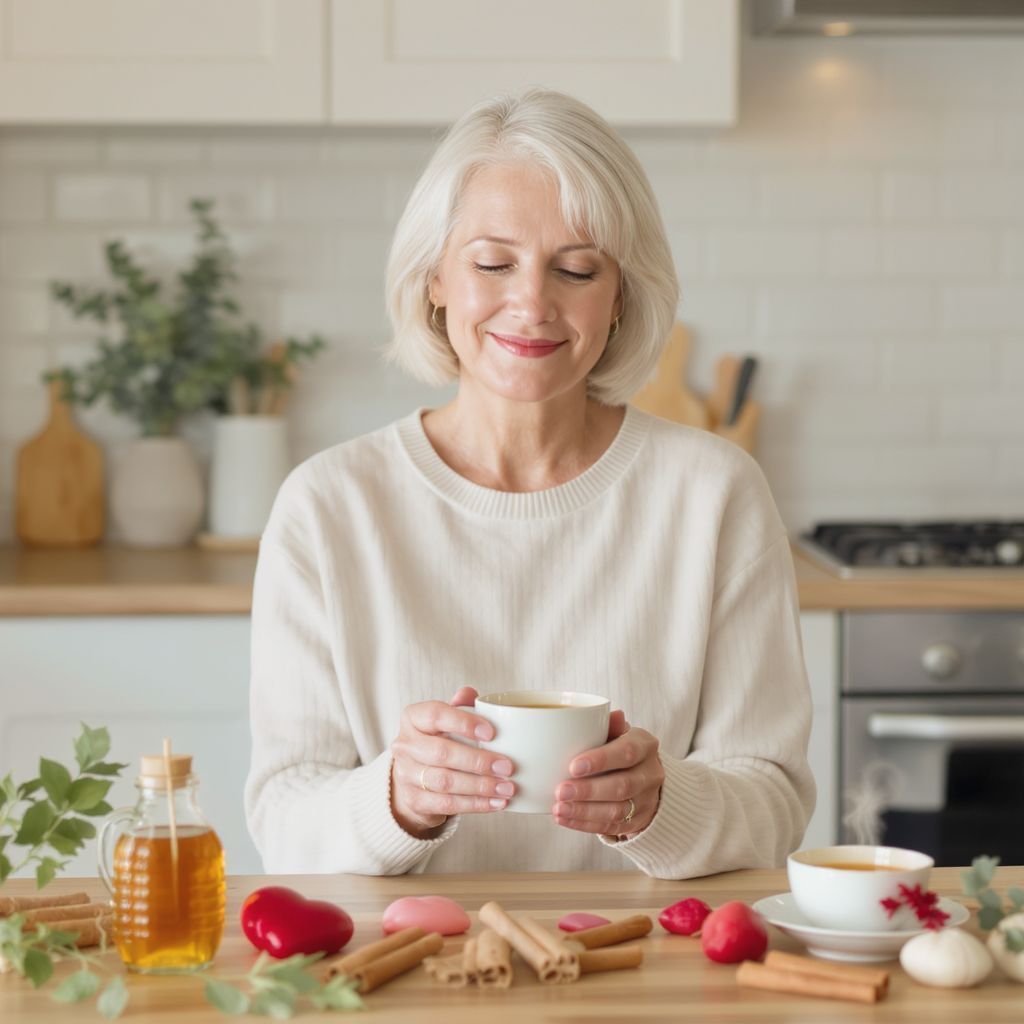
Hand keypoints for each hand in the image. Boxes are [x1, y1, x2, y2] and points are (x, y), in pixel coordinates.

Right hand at [390, 686, 515, 837]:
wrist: (414, 776)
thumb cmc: (438, 740)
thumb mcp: (447, 719)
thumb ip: (460, 706)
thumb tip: (470, 693)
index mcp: (413, 717)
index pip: (435, 715)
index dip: (464, 723)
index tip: (492, 732)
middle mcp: (405, 745)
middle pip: (441, 753)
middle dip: (478, 761)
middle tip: (507, 766)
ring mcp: (406, 774)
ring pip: (445, 782)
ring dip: (480, 786)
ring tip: (507, 787)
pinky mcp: (414, 800)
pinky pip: (446, 804)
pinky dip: (475, 805)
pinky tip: (496, 803)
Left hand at [552, 711, 663, 837]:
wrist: (643, 774)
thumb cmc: (619, 747)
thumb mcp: (617, 732)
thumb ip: (610, 725)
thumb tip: (613, 714)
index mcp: (646, 746)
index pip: (627, 752)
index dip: (601, 760)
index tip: (573, 766)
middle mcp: (651, 774)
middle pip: (622, 786)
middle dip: (588, 791)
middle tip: (560, 791)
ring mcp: (647, 800)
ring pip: (617, 811)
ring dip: (584, 812)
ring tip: (559, 808)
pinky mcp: (638, 820)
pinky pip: (612, 827)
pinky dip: (585, 824)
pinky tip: (565, 819)